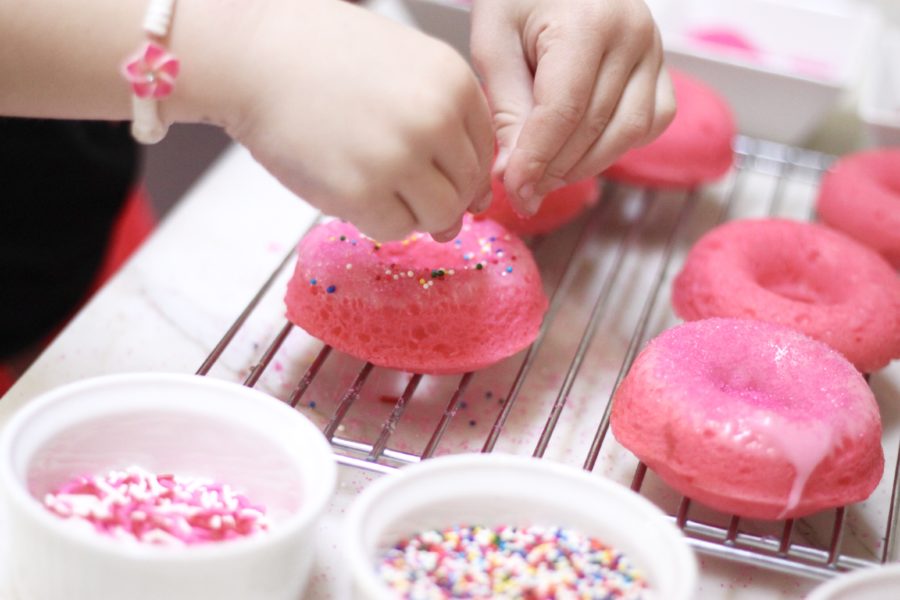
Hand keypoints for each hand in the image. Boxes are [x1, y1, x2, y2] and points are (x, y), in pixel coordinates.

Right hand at [222, 0, 493, 240]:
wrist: (256, 54)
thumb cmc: (326, 58)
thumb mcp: (409, 68)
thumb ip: (448, 126)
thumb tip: (474, 205)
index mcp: (455, 84)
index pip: (485, 152)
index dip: (460, 170)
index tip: (432, 169)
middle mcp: (436, 120)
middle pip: (467, 190)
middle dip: (440, 196)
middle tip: (398, 181)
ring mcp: (400, 159)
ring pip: (439, 216)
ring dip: (413, 211)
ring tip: (375, 182)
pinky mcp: (361, 193)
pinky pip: (395, 228)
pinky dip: (378, 219)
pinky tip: (351, 186)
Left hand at [471, 0, 674, 214]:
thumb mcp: (495, 39)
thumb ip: (506, 107)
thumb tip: (512, 173)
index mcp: (587, 22)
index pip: (564, 111)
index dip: (537, 159)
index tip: (514, 190)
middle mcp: (633, 34)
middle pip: (594, 127)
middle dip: (554, 169)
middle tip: (521, 191)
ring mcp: (654, 50)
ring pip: (627, 132)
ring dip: (585, 165)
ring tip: (547, 175)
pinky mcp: (661, 65)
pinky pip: (650, 122)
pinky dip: (618, 146)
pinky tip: (583, 150)